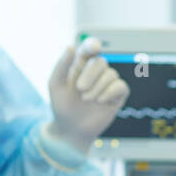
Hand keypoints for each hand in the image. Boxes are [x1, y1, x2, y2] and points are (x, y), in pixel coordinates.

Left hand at [46, 38, 128, 154]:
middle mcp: (95, 72)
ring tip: (86, 100)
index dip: (93, 45)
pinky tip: (100, 101)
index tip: (95, 48)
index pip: (89, 48)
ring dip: (98, 87)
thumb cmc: (61, 106)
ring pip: (111, 74)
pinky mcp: (117, 96)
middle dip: (91, 74)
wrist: (70, 129)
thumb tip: (70, 46)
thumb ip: (62, 65)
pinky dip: (110, 92)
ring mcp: (107, 84)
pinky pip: (121, 86)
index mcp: (80, 65)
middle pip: (101, 61)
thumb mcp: (55, 84)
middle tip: (80, 89)